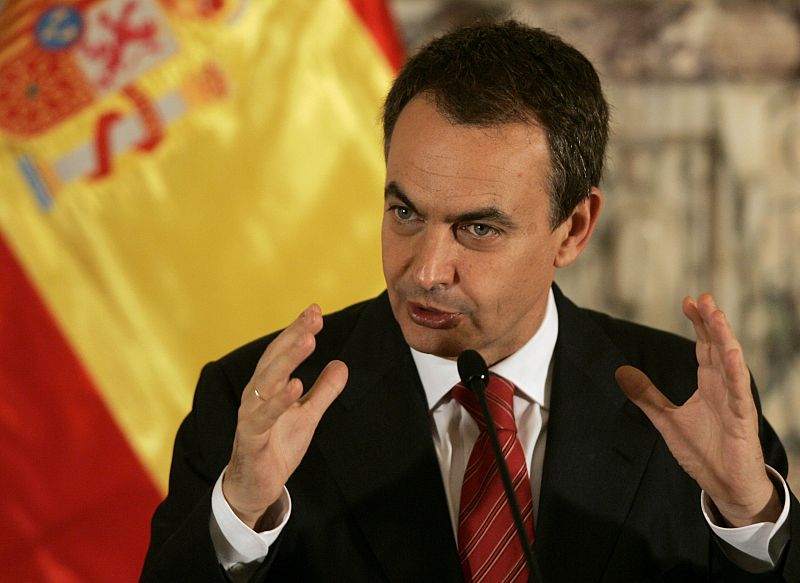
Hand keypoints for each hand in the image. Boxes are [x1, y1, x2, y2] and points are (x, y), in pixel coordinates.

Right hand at [222, 304, 347, 528]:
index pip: (282, 352)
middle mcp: (255, 395)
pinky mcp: (251, 439)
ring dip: (288, 360)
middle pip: (274, 359)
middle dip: (294, 336)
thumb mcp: (308, 416)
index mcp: (267, 386)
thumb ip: (324, 391)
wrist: (254, 487)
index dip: (297, 330)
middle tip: (314, 316)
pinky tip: (295, 385)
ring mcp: (251, 416)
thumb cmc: (276, 447)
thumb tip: (342, 364)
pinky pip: (263, 417)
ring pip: (266, 381)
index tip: (315, 310)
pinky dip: (279, 400)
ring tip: (308, 340)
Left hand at [615, 293, 779, 526]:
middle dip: (710, 321)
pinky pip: (739, 392)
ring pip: (731, 363)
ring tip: (716, 314)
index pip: (704, 347)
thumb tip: (625, 376)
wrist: (725, 485)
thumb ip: (648, 397)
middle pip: (717, 346)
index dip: (698, 324)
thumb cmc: (704, 453)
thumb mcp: (667, 420)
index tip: (688, 301)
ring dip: (724, 338)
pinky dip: (734, 372)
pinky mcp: (742, 419)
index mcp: (709, 385)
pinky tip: (729, 353)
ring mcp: (735, 401)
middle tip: (703, 296)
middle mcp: (724, 387)